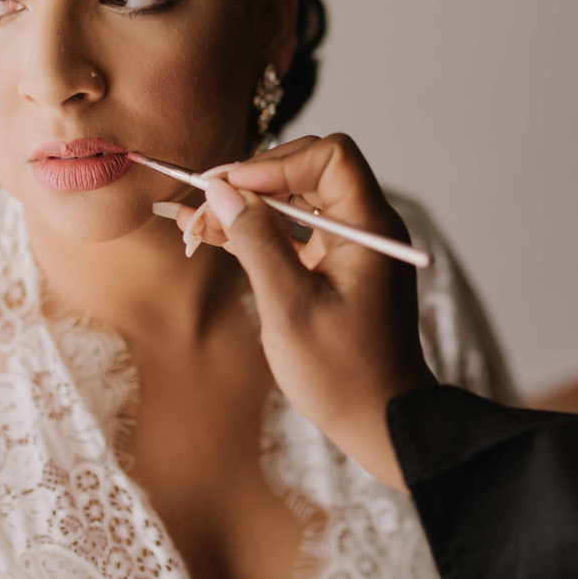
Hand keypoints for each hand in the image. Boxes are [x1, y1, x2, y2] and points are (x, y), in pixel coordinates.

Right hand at [162, 134, 436, 491]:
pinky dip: (260, 232)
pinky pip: (297, 231)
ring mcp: (354, 246)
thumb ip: (256, 240)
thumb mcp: (289, 306)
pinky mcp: (338, 267)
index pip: (330, 156)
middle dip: (254, 180)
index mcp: (370, 227)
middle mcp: (368, 227)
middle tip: (203, 202)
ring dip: (249, 206)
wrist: (383, 422)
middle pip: (310, 171)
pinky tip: (215, 237)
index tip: (230, 186)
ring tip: (195, 220)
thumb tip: (221, 190)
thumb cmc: (342, 373)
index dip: (276, 162)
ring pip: (298, 200)